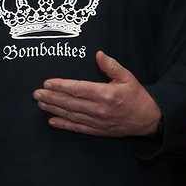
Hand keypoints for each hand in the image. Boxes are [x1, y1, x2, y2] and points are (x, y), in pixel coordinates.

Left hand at [34, 51, 161, 137]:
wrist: (149, 119)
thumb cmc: (136, 95)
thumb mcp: (127, 77)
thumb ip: (111, 65)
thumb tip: (98, 54)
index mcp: (105, 94)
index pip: (78, 89)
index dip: (61, 86)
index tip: (47, 83)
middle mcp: (99, 109)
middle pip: (70, 103)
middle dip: (52, 97)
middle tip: (36, 93)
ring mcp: (98, 122)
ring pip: (71, 115)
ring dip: (54, 109)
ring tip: (40, 103)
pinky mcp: (98, 131)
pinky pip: (78, 128)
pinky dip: (64, 125)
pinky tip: (52, 120)